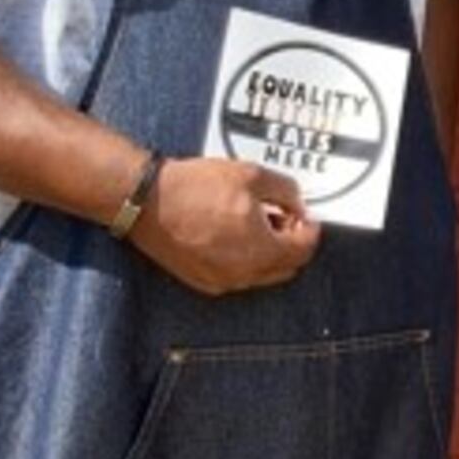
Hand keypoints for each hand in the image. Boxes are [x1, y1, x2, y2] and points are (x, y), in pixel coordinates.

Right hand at [128, 155, 319, 295]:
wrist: (147, 200)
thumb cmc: (195, 187)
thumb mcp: (252, 175)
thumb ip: (285, 191)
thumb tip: (298, 204)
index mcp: (260, 251)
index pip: (303, 250)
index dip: (310, 229)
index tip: (306, 215)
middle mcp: (243, 274)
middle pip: (286, 267)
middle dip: (291, 243)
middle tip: (284, 217)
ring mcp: (221, 282)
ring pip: (261, 274)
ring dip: (268, 252)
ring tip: (255, 221)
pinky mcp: (202, 282)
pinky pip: (237, 276)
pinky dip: (245, 259)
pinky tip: (232, 233)